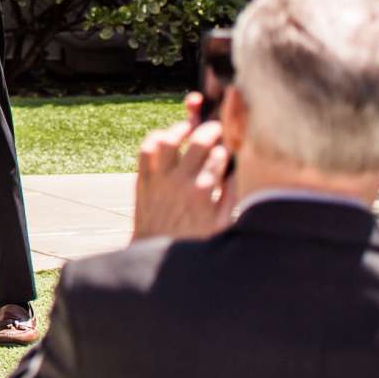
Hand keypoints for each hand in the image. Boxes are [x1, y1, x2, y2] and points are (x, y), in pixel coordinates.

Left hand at [132, 109, 230, 240]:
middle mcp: (180, 182)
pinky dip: (156, 138)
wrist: (156, 250)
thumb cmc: (193, 239)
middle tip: (214, 127)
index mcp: (202, 193)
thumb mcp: (221, 223)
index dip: (225, 148)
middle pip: (197, 143)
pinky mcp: (142, 178)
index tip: (227, 148)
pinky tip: (166, 138)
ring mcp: (158, 178)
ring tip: (189, 127)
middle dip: (210, 130)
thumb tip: (236, 171)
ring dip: (180, 129)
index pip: (218, 157)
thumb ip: (230, 196)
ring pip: (167, 140)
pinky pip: (146, 150)